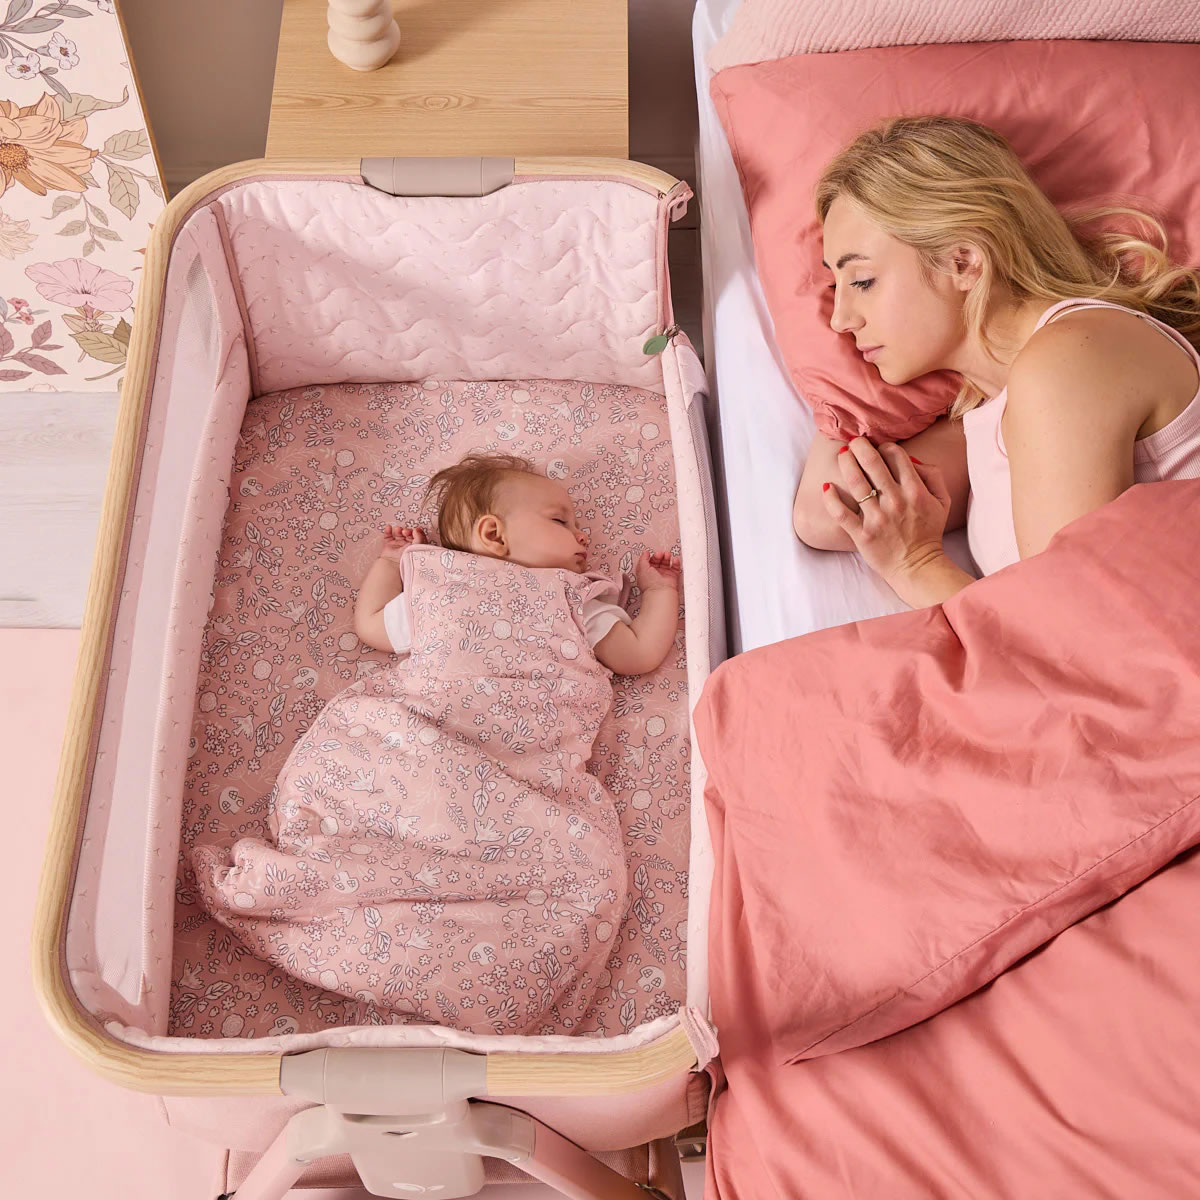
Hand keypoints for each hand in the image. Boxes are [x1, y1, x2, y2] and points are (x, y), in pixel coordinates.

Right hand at [380, 524, 425, 562]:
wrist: (397, 564)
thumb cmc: (409, 558)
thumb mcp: (418, 546)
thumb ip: (420, 536)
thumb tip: (417, 530)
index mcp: (416, 547)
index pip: (417, 536)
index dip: (416, 532)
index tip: (415, 530)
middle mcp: (407, 546)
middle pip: (408, 534)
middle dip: (407, 531)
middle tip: (405, 532)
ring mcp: (398, 545)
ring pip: (399, 534)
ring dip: (399, 530)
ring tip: (398, 530)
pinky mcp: (389, 546)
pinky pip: (388, 536)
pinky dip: (388, 531)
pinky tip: (389, 528)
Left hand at [635, 550, 680, 592]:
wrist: (660, 591)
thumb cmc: (650, 583)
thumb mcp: (641, 568)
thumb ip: (643, 559)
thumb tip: (645, 553)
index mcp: (646, 572)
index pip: (648, 561)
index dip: (650, 556)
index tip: (651, 553)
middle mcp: (655, 573)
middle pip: (658, 560)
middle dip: (659, 555)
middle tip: (660, 554)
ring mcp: (664, 574)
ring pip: (666, 562)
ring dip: (667, 557)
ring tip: (667, 555)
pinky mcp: (672, 576)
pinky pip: (675, 567)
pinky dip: (675, 562)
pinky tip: (674, 560)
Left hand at [822, 437, 951, 581]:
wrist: (917, 566)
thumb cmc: (928, 532)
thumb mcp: (942, 501)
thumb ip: (932, 475)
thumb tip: (912, 459)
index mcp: (915, 491)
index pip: (895, 456)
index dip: (885, 446)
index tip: (878, 448)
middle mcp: (895, 501)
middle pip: (872, 463)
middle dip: (860, 446)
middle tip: (853, 442)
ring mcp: (876, 518)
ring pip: (856, 482)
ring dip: (846, 463)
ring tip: (842, 454)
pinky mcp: (861, 534)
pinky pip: (841, 512)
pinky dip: (831, 498)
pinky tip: (827, 486)